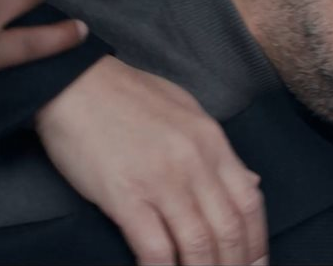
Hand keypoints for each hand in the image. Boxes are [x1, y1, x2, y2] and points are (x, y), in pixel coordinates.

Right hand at [36, 55, 268, 265]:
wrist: (75, 83)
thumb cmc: (128, 95)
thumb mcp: (186, 110)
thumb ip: (218, 150)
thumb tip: (249, 181)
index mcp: (211, 140)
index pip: (249, 201)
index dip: (257, 241)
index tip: (256, 263)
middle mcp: (194, 162)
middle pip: (229, 229)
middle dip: (236, 265)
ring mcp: (161, 179)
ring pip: (198, 244)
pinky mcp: (126, 195)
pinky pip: (155, 248)